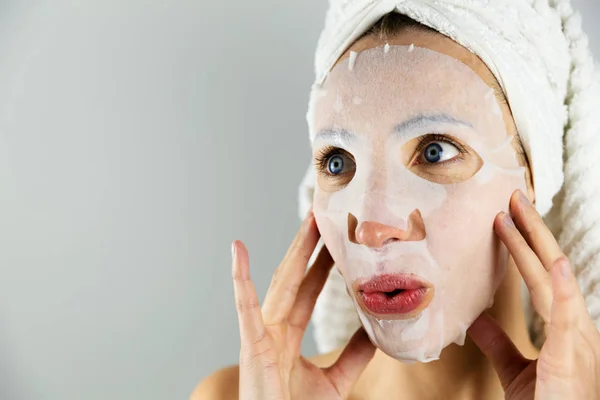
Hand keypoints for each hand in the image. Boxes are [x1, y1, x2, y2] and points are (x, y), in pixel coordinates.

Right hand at [232, 211, 375, 399]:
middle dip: (310, 247)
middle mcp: (273, 327)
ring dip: (294, 251)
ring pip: (280, 283)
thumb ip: (352, 357)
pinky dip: (240, 278)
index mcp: (287, 335)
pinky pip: (245, 307)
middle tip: (325, 214)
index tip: (336, 239)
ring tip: (308, 220)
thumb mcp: (334, 383)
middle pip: (295, 278)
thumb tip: (377, 332)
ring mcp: (260, 333)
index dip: (322, 263)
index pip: (309, 290)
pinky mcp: (250, 344)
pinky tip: (238, 250)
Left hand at [468, 190, 599, 399]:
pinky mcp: (569, 357)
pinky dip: (562, 288)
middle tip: (512, 197)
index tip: (507, 218)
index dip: (526, 246)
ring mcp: (576, 339)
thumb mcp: (516, 368)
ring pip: (553, 279)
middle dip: (531, 230)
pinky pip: (566, 317)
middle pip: (549, 267)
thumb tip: (478, 319)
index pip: (542, 276)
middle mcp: (574, 326)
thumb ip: (499, 342)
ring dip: (535, 243)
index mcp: (564, 328)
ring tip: (517, 211)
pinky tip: (554, 262)